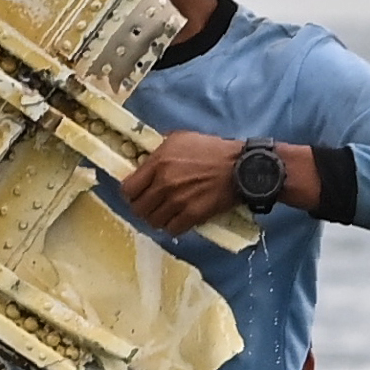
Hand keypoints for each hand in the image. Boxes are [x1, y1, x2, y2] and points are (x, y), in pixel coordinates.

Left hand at [121, 131, 243, 233]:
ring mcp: (178, 201)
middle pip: (138, 209)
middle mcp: (164, 183)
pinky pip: (172, 229)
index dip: (131, 194)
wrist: (241, 167)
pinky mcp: (193, 215)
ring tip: (166, 213)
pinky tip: (179, 219)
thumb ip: (159, 151)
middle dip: (143, 208)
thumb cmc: (212, 150)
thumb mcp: (181, 139)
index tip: (138, 194)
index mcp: (158, 163)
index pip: (128, 189)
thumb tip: (144, 160)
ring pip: (153, 221)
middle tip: (153, 205)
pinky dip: (174, 226)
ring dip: (158, 218)